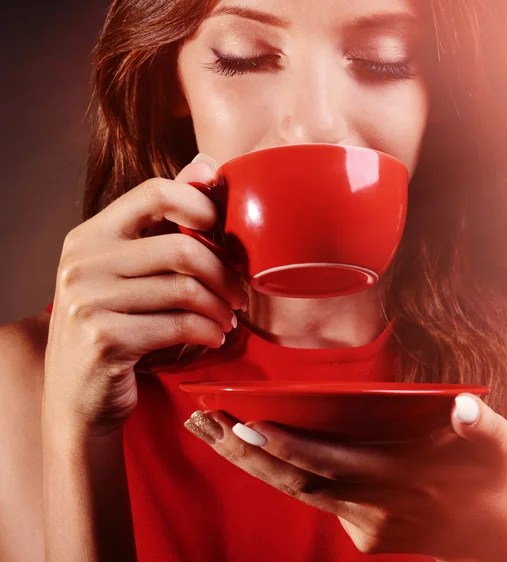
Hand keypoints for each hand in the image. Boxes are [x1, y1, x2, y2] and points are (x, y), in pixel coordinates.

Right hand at [44, 154, 248, 437]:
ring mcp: (88, 300)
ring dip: (220, 308)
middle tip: (239, 293)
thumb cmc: (113, 326)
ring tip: (227, 318)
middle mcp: (83, 262)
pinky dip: (209, 331)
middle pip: (182, 248)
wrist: (77, 396)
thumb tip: (207, 165)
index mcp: (90, 235)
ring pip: (186, 289)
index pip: (155, 192)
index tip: (223, 231)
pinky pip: (180, 324)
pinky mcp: (105, 338)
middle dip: (224, 273)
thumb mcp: (127, 270)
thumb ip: (163, 220)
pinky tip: (214, 337)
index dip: (201, 204)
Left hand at [184, 394, 506, 561]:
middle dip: (241, 452)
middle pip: (292, 480)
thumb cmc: (491, 480)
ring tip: (209, 427)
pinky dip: (276, 471)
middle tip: (201, 419)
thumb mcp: (500, 448)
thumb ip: (482, 426)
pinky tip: (245, 444)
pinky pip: (311, 496)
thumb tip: (462, 406)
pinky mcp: (359, 534)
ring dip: (248, 460)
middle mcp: (370, 504)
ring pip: (294, 490)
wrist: (492, 540)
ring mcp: (361, 523)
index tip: (242, 424)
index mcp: (396, 476)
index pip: (328, 462)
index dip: (285, 446)